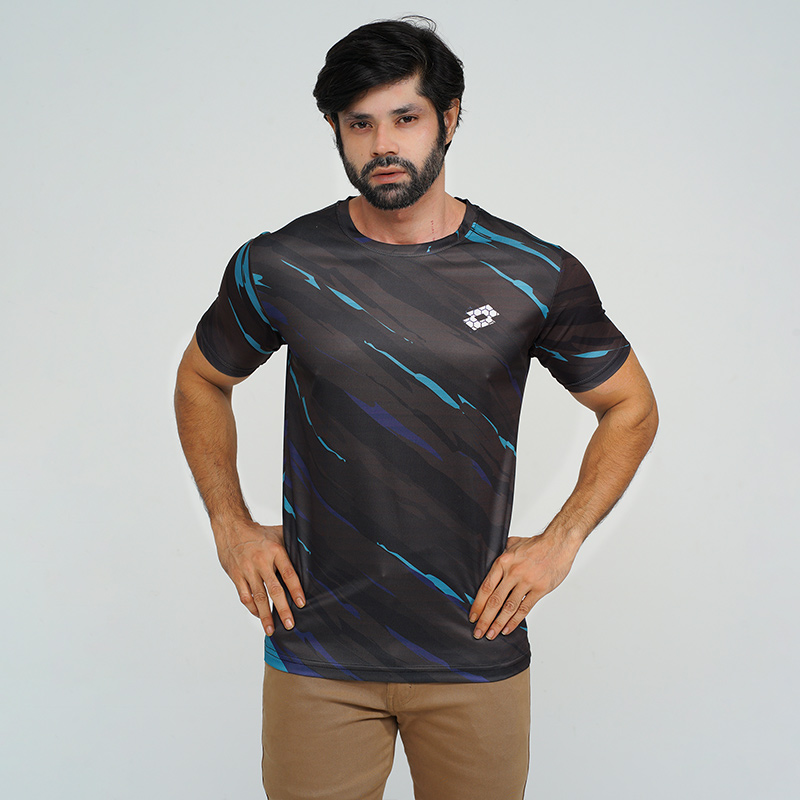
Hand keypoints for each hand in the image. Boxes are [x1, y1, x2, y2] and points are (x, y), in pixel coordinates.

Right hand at [213, 521, 305, 635]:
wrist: (231, 528)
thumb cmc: (258, 533)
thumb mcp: (278, 533)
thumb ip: (293, 545)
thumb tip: (312, 554)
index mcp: (275, 550)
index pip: (288, 573)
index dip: (295, 589)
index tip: (301, 604)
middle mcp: (261, 561)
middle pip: (274, 589)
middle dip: (282, 609)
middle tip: (289, 624)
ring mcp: (247, 570)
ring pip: (258, 596)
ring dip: (265, 615)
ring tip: (271, 629)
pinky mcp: (236, 576)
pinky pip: (245, 596)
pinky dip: (252, 608)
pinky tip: (259, 615)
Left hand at [469, 532, 578, 639]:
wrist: (558, 543)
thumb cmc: (537, 544)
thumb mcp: (513, 543)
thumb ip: (501, 553)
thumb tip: (491, 557)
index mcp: (503, 562)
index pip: (486, 588)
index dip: (477, 604)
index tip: (472, 616)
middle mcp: (512, 573)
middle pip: (494, 600)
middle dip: (484, 619)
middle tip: (478, 632)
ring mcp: (526, 582)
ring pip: (508, 607)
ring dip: (498, 623)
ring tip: (490, 635)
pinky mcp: (539, 589)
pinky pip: (524, 608)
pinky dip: (514, 621)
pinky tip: (507, 629)